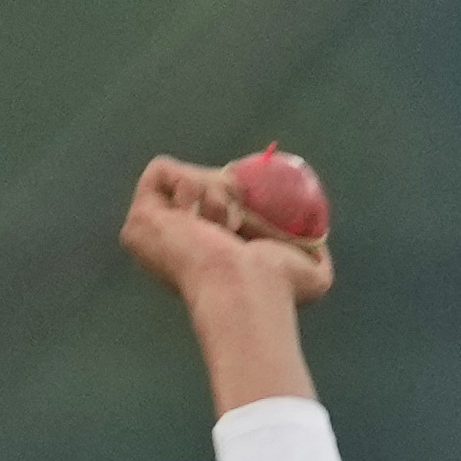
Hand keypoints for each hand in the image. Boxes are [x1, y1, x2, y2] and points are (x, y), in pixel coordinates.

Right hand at [119, 151, 337, 309]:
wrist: (245, 285)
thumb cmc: (277, 288)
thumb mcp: (312, 274)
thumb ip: (318, 256)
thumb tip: (322, 242)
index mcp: (203, 255)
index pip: (215, 204)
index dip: (233, 195)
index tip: (249, 208)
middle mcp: (172, 244)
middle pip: (201, 186)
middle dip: (223, 189)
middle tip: (239, 215)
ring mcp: (149, 231)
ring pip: (185, 178)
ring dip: (211, 189)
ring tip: (223, 222)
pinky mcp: (139, 216)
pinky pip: (163, 172)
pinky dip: (188, 181)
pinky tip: (200, 212)